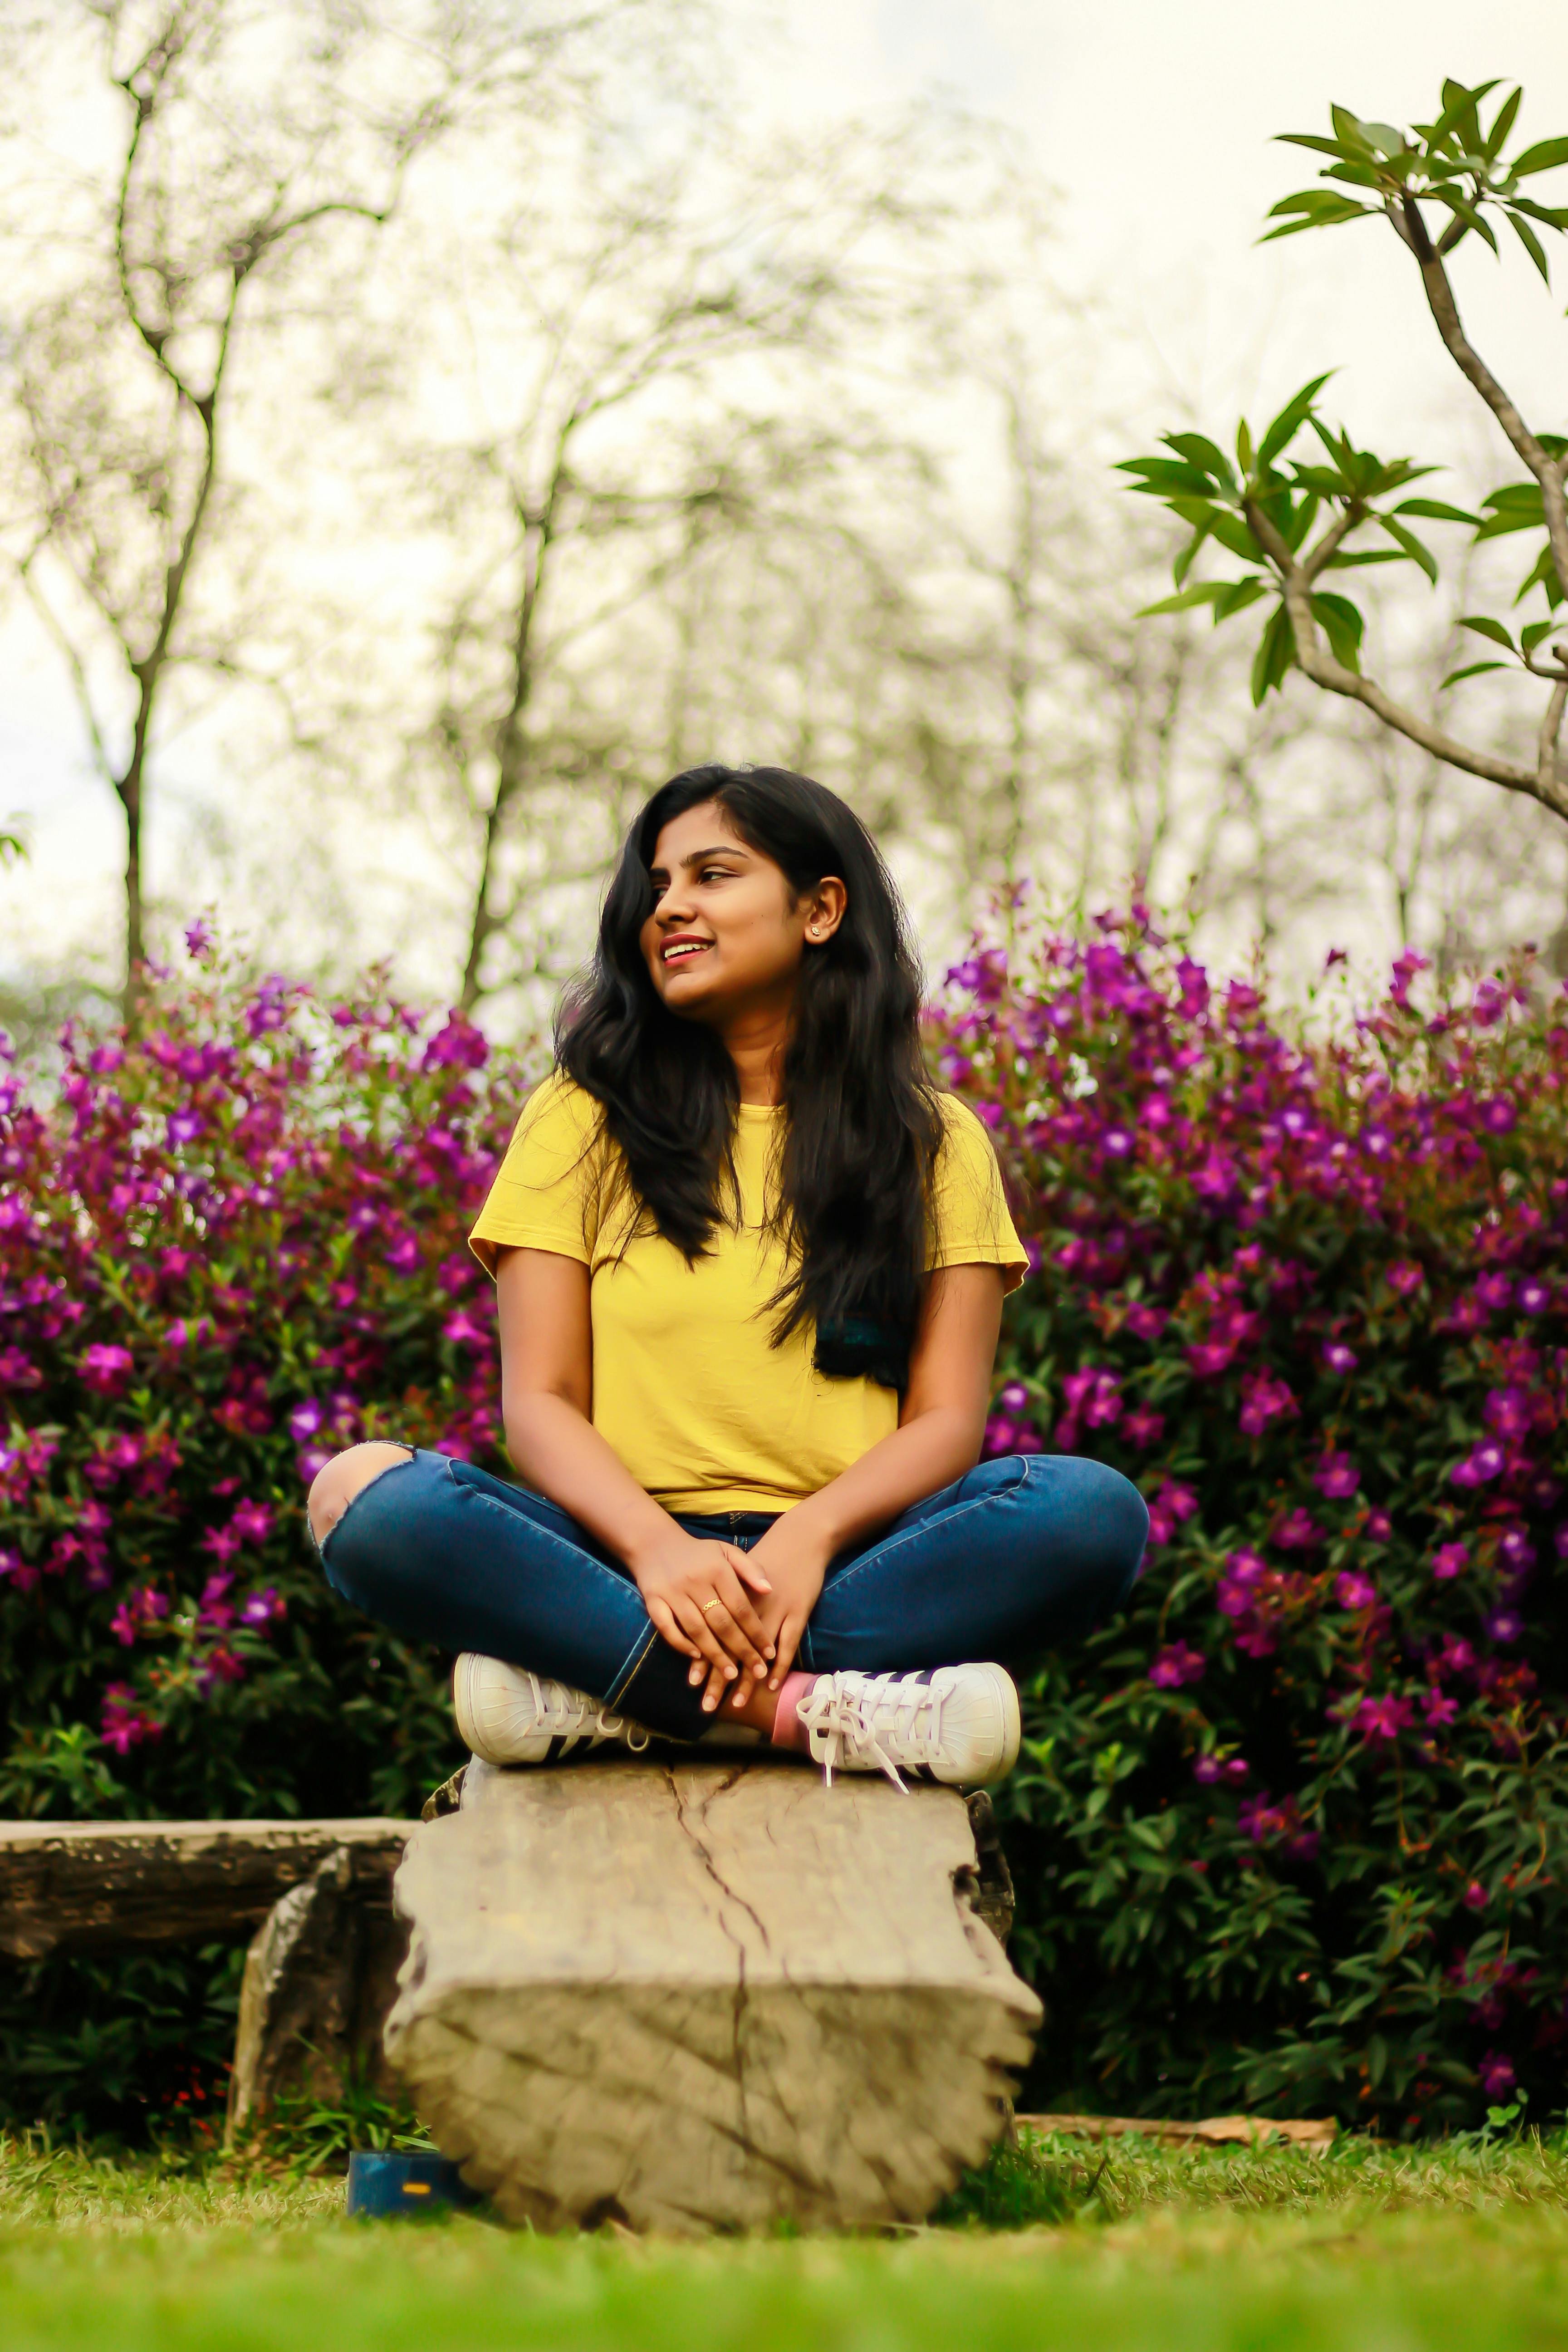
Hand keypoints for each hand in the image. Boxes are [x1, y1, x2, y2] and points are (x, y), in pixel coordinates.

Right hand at [631, 1527, 774, 1703]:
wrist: (655, 1543)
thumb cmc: (699, 1553)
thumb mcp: (727, 1552)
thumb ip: (750, 1569)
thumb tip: (770, 1590)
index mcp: (717, 1569)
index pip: (741, 1607)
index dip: (756, 1632)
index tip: (770, 1654)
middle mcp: (695, 1582)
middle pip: (722, 1623)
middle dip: (742, 1650)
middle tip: (757, 1672)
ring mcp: (672, 1592)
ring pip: (697, 1630)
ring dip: (715, 1655)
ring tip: (732, 1676)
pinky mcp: (653, 1600)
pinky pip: (667, 1628)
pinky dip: (681, 1643)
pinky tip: (697, 1657)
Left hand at [707, 1511, 830, 1714]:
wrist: (800, 1539)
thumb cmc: (768, 1558)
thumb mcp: (739, 1573)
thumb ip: (722, 1596)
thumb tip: (703, 1622)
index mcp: (732, 1596)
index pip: (713, 1634)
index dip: (703, 1659)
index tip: (692, 1683)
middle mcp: (751, 1607)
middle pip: (731, 1648)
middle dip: (719, 1678)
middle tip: (708, 1705)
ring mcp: (776, 1611)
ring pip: (756, 1652)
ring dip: (747, 1680)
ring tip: (736, 1704)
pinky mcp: (798, 1613)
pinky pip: (787, 1645)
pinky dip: (779, 1667)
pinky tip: (770, 1685)